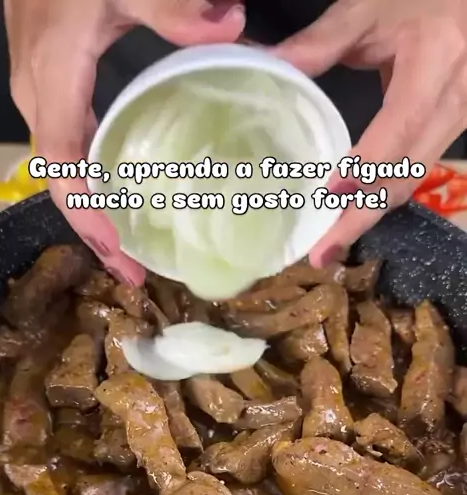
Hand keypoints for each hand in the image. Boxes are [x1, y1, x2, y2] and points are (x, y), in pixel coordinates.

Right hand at [4, 0, 244, 284]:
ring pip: (58, 166)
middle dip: (93, 231)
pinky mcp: (47, 77)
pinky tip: (115, 191)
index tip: (121, 254)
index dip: (88, 216)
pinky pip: (63, 143)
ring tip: (126, 248)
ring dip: (89, 211)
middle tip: (134, 271)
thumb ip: (174, 6)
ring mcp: (38, 85)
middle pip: (58, 180)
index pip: (63, 166)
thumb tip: (229, 27)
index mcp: (56, 77)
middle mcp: (38, 91)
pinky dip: (86, 179)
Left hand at [273, 0, 466, 265]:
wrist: (464, 2)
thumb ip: (319, 43)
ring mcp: (461, 119)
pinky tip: (353, 213)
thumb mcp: (368, 9)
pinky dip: (383, 196)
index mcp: (436, 61)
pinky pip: (418, 172)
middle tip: (322, 252)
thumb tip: (266, 67)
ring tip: (331, 244)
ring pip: (414, 180)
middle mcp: (457, 99)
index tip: (330, 194)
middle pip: (407, 172)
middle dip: (362, 216)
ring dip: (371, 214)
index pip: (400, 126)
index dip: (367, 165)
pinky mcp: (455, 130)